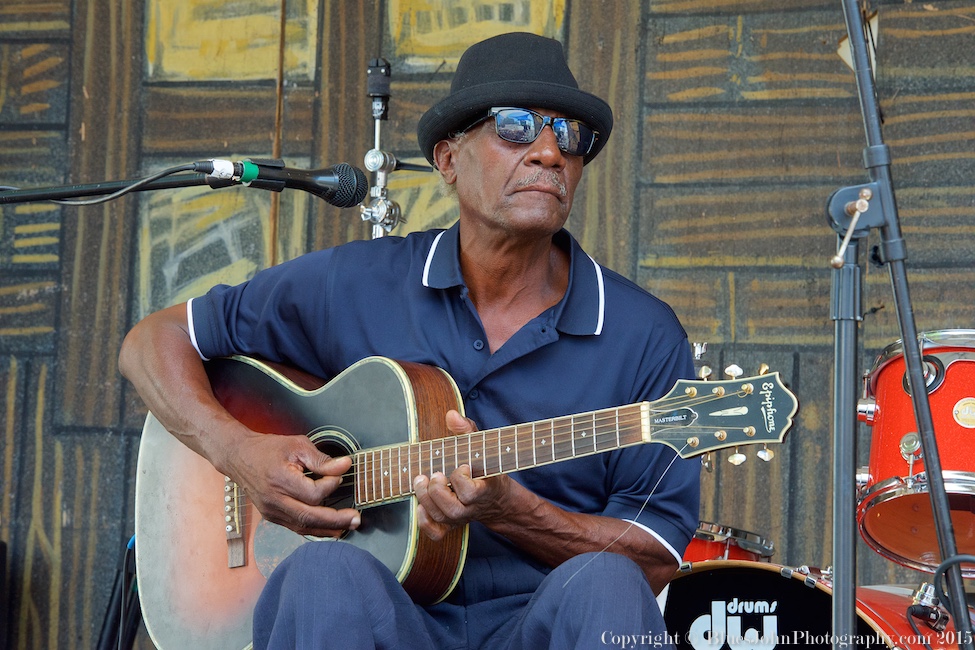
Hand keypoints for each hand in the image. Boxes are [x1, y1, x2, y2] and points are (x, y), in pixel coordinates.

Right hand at [223, 428, 360, 537]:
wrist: (239, 457)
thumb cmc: (268, 449)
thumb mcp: (297, 445)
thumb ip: (321, 459)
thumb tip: (345, 466)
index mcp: (280, 480)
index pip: (313, 494)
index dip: (330, 486)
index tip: (338, 474)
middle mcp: (274, 500)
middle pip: (309, 517)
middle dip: (336, 520)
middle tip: (356, 519)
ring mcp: (271, 511)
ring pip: (303, 527)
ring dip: (327, 529)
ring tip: (348, 527)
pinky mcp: (271, 516)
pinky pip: (295, 527)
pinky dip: (314, 529)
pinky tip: (329, 529)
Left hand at [412, 410, 515, 540]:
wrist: (496, 498)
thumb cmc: (486, 468)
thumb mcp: (482, 446)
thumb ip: (467, 430)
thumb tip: (451, 415)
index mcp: (484, 490)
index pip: (470, 491)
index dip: (461, 478)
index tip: (462, 465)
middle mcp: (472, 508)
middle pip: (451, 509)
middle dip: (437, 490)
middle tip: (435, 473)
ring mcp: (460, 518)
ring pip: (441, 517)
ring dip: (426, 499)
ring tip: (421, 480)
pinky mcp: (451, 525)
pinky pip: (436, 533)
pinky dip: (425, 522)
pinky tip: (420, 505)